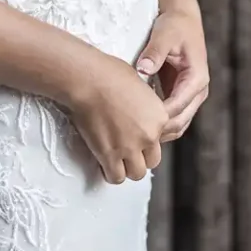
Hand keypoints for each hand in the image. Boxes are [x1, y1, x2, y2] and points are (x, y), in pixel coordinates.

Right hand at [66, 55, 167, 184]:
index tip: (139, 140)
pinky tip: (105, 165)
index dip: (149, 140)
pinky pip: (116, 177)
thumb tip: (139, 114)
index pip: (162, 139)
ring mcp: (130, 147)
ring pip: (136, 173)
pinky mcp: (110, 154)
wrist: (88, 80)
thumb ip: (146, 106)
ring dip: (127, 168)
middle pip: (152, 161)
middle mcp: (149, 134)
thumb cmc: (109, 73)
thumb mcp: (140, 86)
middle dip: (140, 157)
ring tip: (117, 160)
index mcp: (160, 116)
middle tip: (127, 151)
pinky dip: (111, 174)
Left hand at [136, 8, 209, 140]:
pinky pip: (171, 118)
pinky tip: (136, 125)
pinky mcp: (180, 96)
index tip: (134, 122)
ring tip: (132, 135)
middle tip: (130, 135)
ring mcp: (190, 96)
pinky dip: (157, 124)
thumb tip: (143, 69)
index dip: (157, 117)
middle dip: (157, 130)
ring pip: (177, 125)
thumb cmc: (174, 25)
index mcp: (197, 78)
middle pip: (179, 122)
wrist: (183, 18)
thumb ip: (154, 53)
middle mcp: (198, 91)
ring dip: (158, 132)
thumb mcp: (164, 35)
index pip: (177, 107)